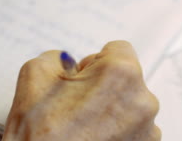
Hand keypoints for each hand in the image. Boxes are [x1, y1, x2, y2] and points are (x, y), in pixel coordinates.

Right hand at [4, 41, 160, 140]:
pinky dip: (114, 133)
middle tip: (72, 107)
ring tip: (80, 129)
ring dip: (109, 112)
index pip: (117, 49)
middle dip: (100, 87)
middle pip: (124, 80)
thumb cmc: (40, 135)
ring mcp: (148, 132)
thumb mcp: (34, 75)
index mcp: (120, 74)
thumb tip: (68, 64)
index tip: (78, 80)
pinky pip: (132, 131)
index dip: (92, 63)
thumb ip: (57, 57)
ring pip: (128, 107)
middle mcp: (143, 101)